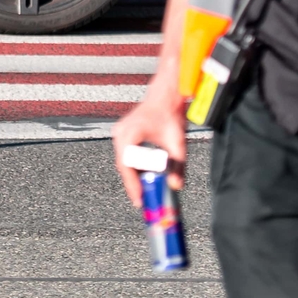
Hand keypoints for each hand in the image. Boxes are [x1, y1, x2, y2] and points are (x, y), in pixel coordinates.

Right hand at [110, 86, 188, 209]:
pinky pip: (127, 155)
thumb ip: (177, 166)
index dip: (132, 185)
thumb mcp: (177, 143)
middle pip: (124, 165)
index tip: (139, 200)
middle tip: (143, 199)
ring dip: (134, 175)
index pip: (126, 166)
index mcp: (129, 135)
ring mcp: (120, 133)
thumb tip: (176, 186)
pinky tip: (144, 174)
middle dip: (133, 183)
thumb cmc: (169, 114)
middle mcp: (120, 134)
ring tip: (145, 189)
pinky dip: (135, 166)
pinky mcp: (124, 134)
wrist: (166, 97)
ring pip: (124, 161)